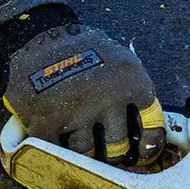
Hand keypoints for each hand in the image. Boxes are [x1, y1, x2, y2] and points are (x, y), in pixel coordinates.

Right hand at [4, 22, 165, 164]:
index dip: (148, 147)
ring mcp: (78, 112)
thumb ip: (134, 90)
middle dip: (112, 152)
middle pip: (118, 147)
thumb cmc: (83, 48)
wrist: (38, 33)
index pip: (152, 130)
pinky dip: (55, 147)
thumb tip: (144, 130)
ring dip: (83, 149)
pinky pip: (56, 150)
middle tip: (107, 151)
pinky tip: (55, 138)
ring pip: (87, 151)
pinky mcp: (48, 121)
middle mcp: (110, 100)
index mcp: (133, 83)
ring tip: (77, 138)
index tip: (143, 155)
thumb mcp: (120, 59)